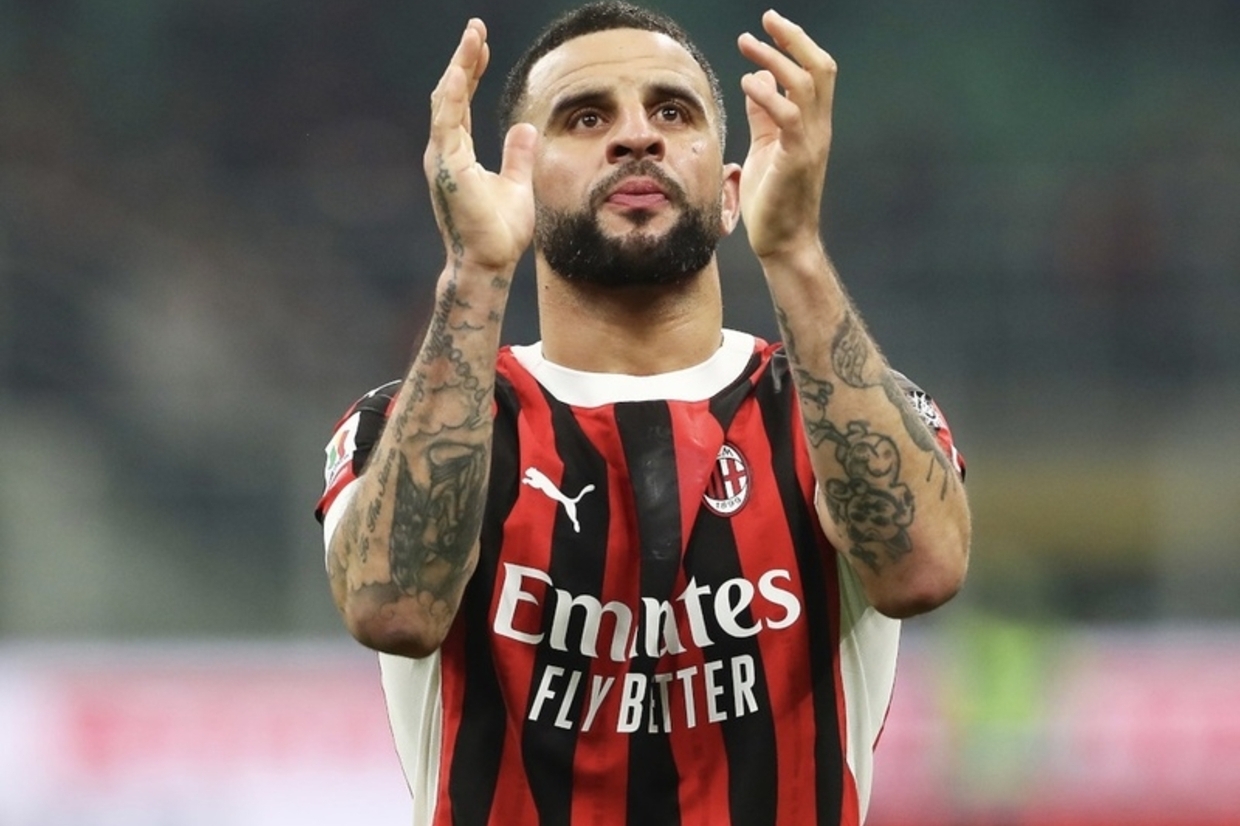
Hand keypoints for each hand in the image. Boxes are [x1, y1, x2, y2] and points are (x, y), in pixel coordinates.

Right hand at [425, 19, 536, 272]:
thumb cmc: (499, 232)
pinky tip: (459, 71)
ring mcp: (442, 159)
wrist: (488, 262)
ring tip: (472, 37)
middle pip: (451, 95)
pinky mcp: (447, 168)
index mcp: (459, 154)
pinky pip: (447, 123)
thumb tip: (525, 128)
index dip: (471, 72)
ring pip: (446, 101)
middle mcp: (445, 152)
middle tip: (476, 29)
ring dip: (458, 68)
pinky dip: (452, 96)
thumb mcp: (517, 184)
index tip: (482, 45)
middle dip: (463, 60)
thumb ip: (517, 155)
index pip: (462, 103)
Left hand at [736, 11, 835, 259]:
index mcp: (813, 124)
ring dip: (775, 59)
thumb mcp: (764, 148)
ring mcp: (811, 143)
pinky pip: (789, 116)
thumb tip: (758, 80)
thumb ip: (763, 115)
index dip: (796, 43)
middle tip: (766, 19)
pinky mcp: (797, 159)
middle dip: (794, 38)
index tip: (769, 24)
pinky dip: (769, 94)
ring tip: (747, 45)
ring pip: (806, 84)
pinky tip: (747, 84)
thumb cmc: (772, 200)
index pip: (816, 72)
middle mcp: (818, 128)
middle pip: (820, 68)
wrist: (783, 243)